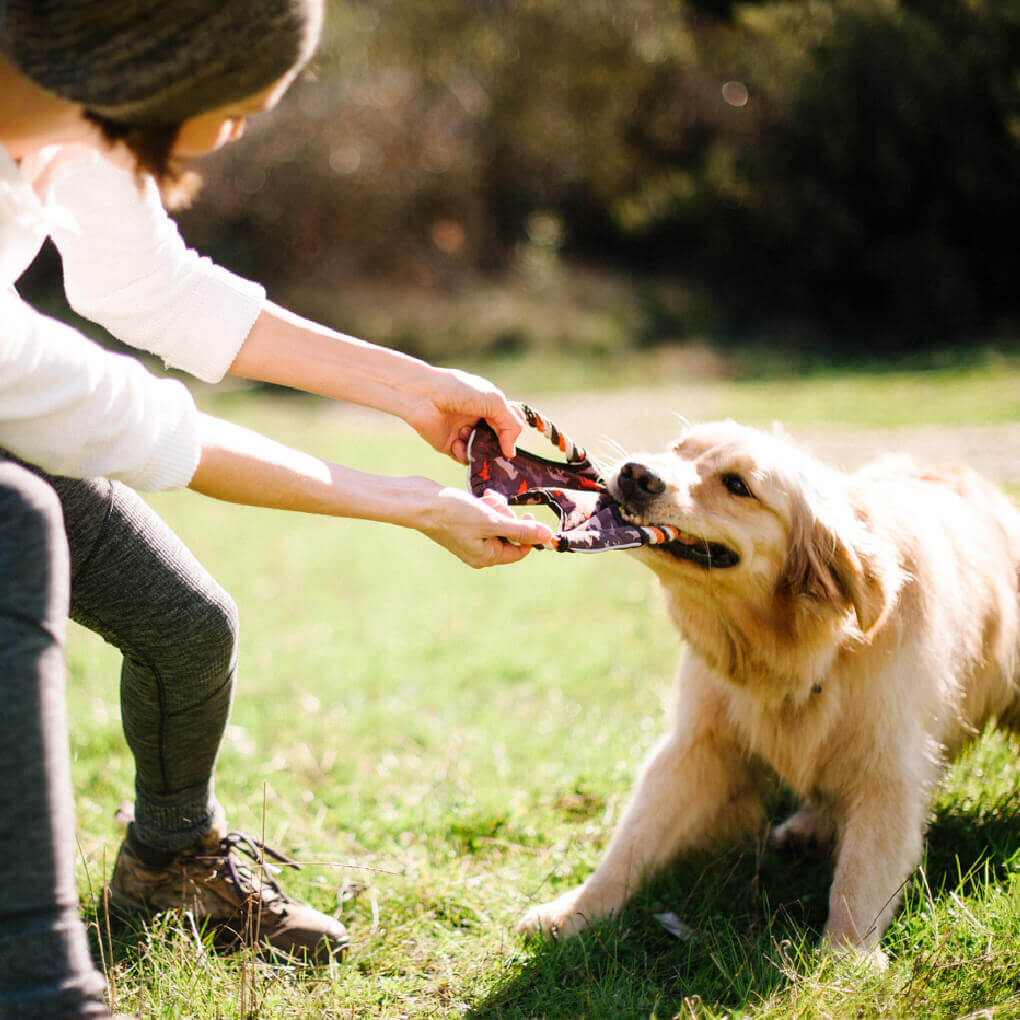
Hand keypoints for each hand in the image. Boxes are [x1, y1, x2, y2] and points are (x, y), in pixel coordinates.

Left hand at [404, 368, 525, 463]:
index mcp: (490, 404)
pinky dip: (463, 453)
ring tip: (467, 435)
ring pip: (482, 452)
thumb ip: (510, 425)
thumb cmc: (460, 391)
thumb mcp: (494, 401)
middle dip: (498, 446)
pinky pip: (464, 457)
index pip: (511, 422)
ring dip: (479, 448)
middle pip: (498, 440)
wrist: (424, 396)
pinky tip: (456, 443)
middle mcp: (478, 419)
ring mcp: (464, 433)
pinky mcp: (449, 445)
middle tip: (498, 450)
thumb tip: (511, 452)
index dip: (512, 431)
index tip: (510, 436)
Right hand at [416, 487, 552, 567]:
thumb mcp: (492, 521)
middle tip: (497, 504)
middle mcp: (478, 551)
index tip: (527, 514)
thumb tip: (548, 537)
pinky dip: (486, 504)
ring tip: (485, 499)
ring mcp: (470, 537)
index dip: (527, 532)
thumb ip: (520, 530)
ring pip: (498, 521)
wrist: (419, 502)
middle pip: (509, 534)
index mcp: (486, 557)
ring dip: (497, 507)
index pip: (520, 550)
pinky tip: (479, 496)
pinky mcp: (463, 523)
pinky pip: (485, 515)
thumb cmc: (453, 514)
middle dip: (507, 516)